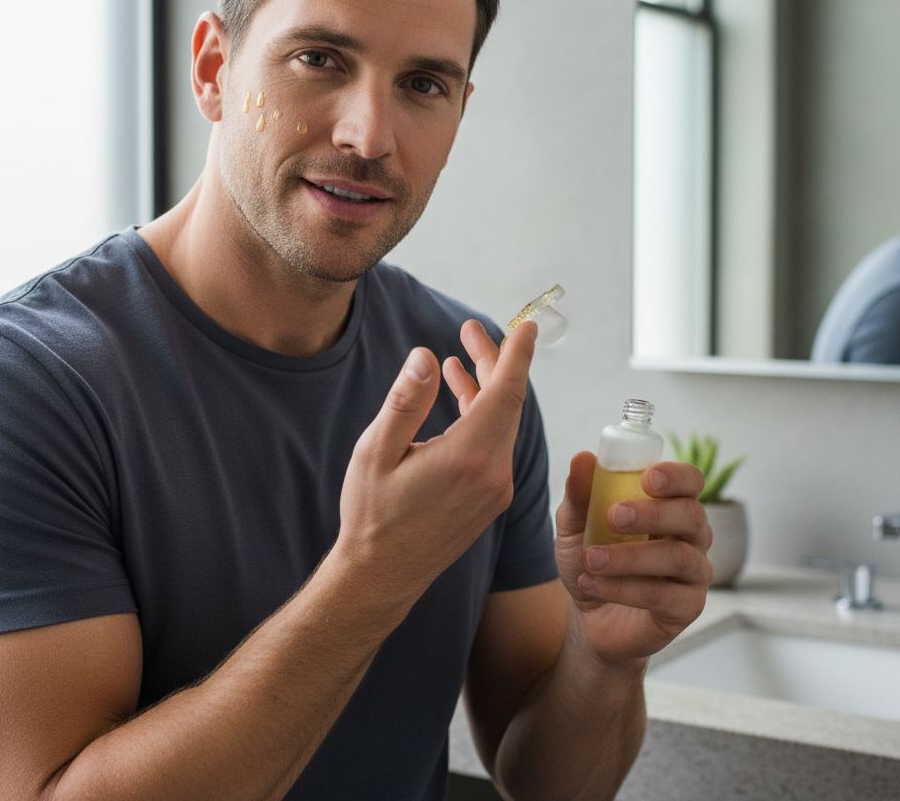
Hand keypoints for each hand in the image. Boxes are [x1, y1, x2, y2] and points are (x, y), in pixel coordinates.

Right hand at [336, 319, 536, 607]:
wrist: (382, 576)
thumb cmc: (372, 515)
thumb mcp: (376, 451)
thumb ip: (405, 401)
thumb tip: (425, 356)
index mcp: (468, 456)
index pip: (507, 392)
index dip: (518, 354)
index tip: (528, 325)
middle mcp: (493, 472)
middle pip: (506, 402)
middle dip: (493, 362)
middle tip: (469, 330)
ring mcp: (495, 488)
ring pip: (501, 423)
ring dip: (484, 389)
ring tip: (457, 360)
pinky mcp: (489, 499)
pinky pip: (495, 445)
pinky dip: (481, 417)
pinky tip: (459, 400)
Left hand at [553, 453, 712, 663]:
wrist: (588, 614)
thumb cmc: (591, 558)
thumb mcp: (575, 524)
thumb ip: (579, 493)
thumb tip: (582, 458)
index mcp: (669, 505)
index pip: (690, 481)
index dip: (676, 476)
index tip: (647, 478)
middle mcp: (690, 536)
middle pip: (692, 515)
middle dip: (653, 514)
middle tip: (613, 518)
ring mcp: (694, 573)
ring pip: (679, 557)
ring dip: (631, 557)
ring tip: (591, 559)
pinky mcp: (687, 608)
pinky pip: (664, 595)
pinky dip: (624, 588)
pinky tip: (593, 585)